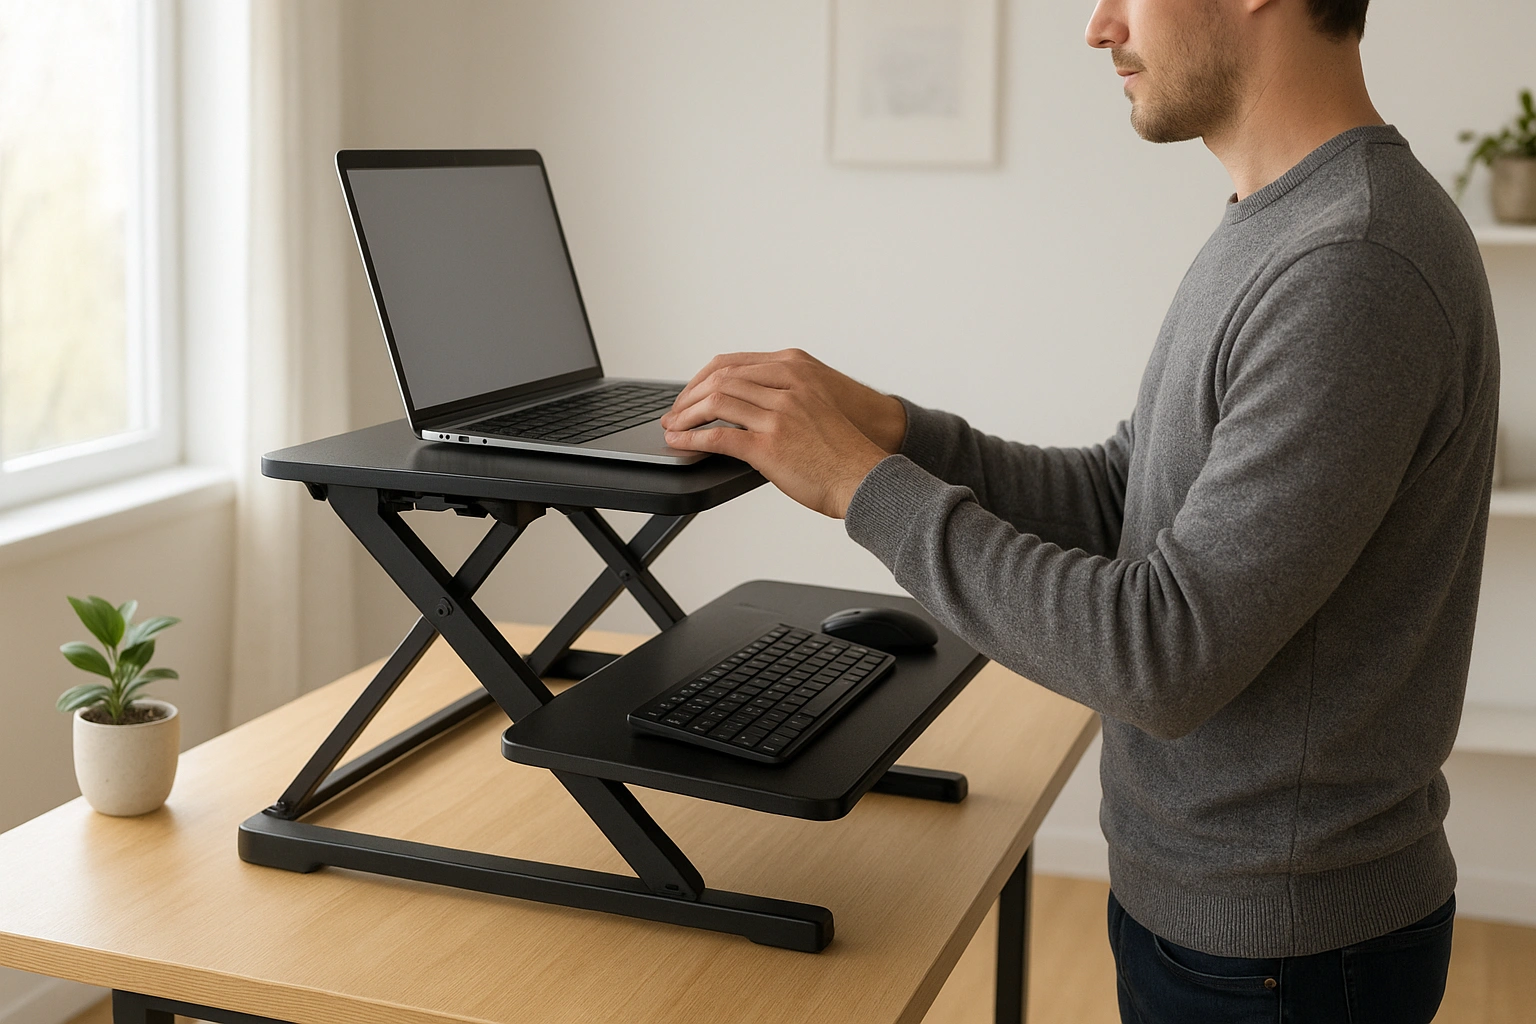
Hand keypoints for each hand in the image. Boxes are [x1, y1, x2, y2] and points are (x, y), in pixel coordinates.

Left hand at [667, 349, 906, 453]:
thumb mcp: (816, 406)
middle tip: (674, 414)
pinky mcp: (771, 445)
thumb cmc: (844, 449)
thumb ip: (785, 398)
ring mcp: (779, 414)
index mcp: (796, 371)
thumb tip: (747, 408)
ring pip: (716, 402)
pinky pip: (720, 436)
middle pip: (720, 379)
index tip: (690, 394)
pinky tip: (681, 444)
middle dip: (689, 397)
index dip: (703, 379)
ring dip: (686, 416)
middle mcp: (786, 386)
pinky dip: (693, 438)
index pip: (734, 364)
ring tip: (672, 428)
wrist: (866, 476)